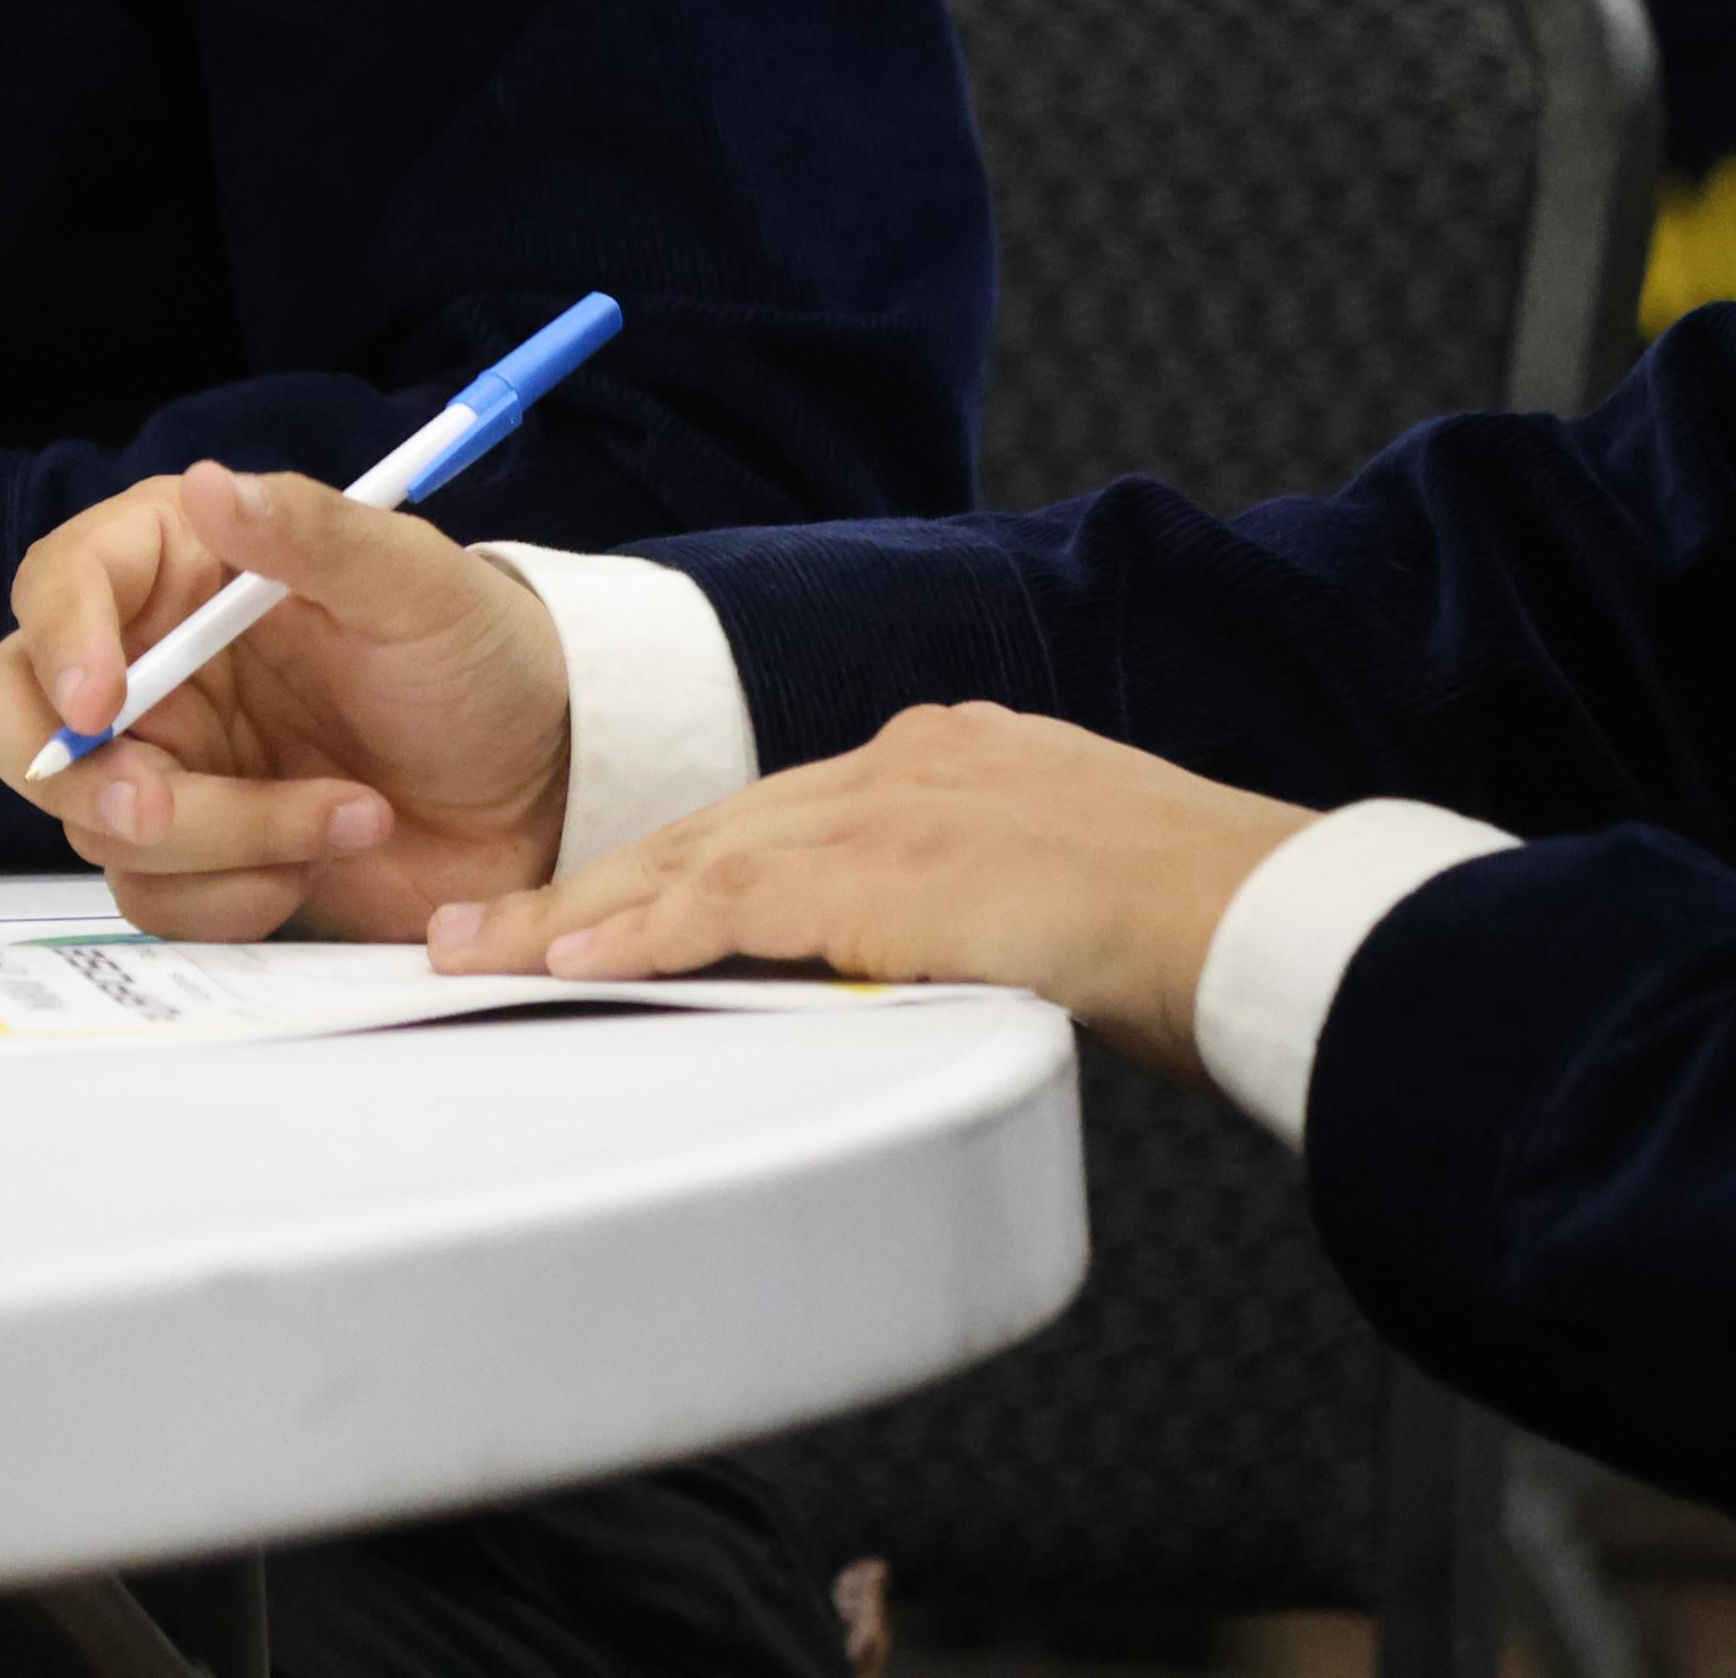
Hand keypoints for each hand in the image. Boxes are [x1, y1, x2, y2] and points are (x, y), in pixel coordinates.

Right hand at [0, 461, 571, 940]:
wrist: (547, 791)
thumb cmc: (485, 663)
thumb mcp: (420, 584)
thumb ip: (312, 534)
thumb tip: (208, 484)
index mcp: (184, 567)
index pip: (59, 585)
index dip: (57, 643)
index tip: (99, 701)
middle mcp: (154, 665)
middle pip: (16, 719)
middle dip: (80, 775)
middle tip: (161, 807)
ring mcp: (171, 766)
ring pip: (98, 824)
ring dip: (224, 836)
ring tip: (356, 811)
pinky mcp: (199, 858)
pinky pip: (156, 899)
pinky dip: (238, 896)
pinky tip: (326, 858)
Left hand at [425, 702, 1316, 1079]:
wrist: (1260, 914)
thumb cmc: (1187, 926)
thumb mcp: (1054, 901)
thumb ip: (966, 915)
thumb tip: (926, 969)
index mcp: (940, 765)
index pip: (770, 822)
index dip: (668, 870)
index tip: (593, 905)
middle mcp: (903, 767)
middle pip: (708, 831)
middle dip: (587, 883)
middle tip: (478, 928)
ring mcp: (893, 809)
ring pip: (696, 857)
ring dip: (575, 911)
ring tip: (475, 952)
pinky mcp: (890, 871)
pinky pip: (735, 905)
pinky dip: (645, 931)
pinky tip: (571, 958)